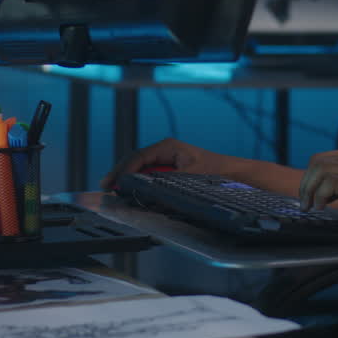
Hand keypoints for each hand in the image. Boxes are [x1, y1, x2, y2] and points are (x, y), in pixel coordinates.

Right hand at [99, 138, 227, 190]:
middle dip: (120, 173)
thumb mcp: (190, 176)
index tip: (114, 181)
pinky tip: (129, 190)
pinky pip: (148, 175)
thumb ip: (168, 183)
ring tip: (113, 189)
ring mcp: (165, 160)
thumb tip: (148, 191)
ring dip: (127, 178)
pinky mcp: (168, 170)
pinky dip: (138, 182)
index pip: (139, 156)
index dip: (124, 169)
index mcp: (167, 147)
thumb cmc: (215, 171)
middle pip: (135, 161)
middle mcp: (164, 151)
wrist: (231, 173)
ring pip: (139, 168)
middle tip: (106, 186)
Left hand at [298, 148, 337, 242]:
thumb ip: (337, 182)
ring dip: (310, 190)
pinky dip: (321, 196)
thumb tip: (311, 187)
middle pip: (316, 163)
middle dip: (306, 184)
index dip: (308, 178)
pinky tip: (323, 208)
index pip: (319, 159)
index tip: (307, 196)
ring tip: (313, 207)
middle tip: (305, 204)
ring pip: (320, 170)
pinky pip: (330, 183)